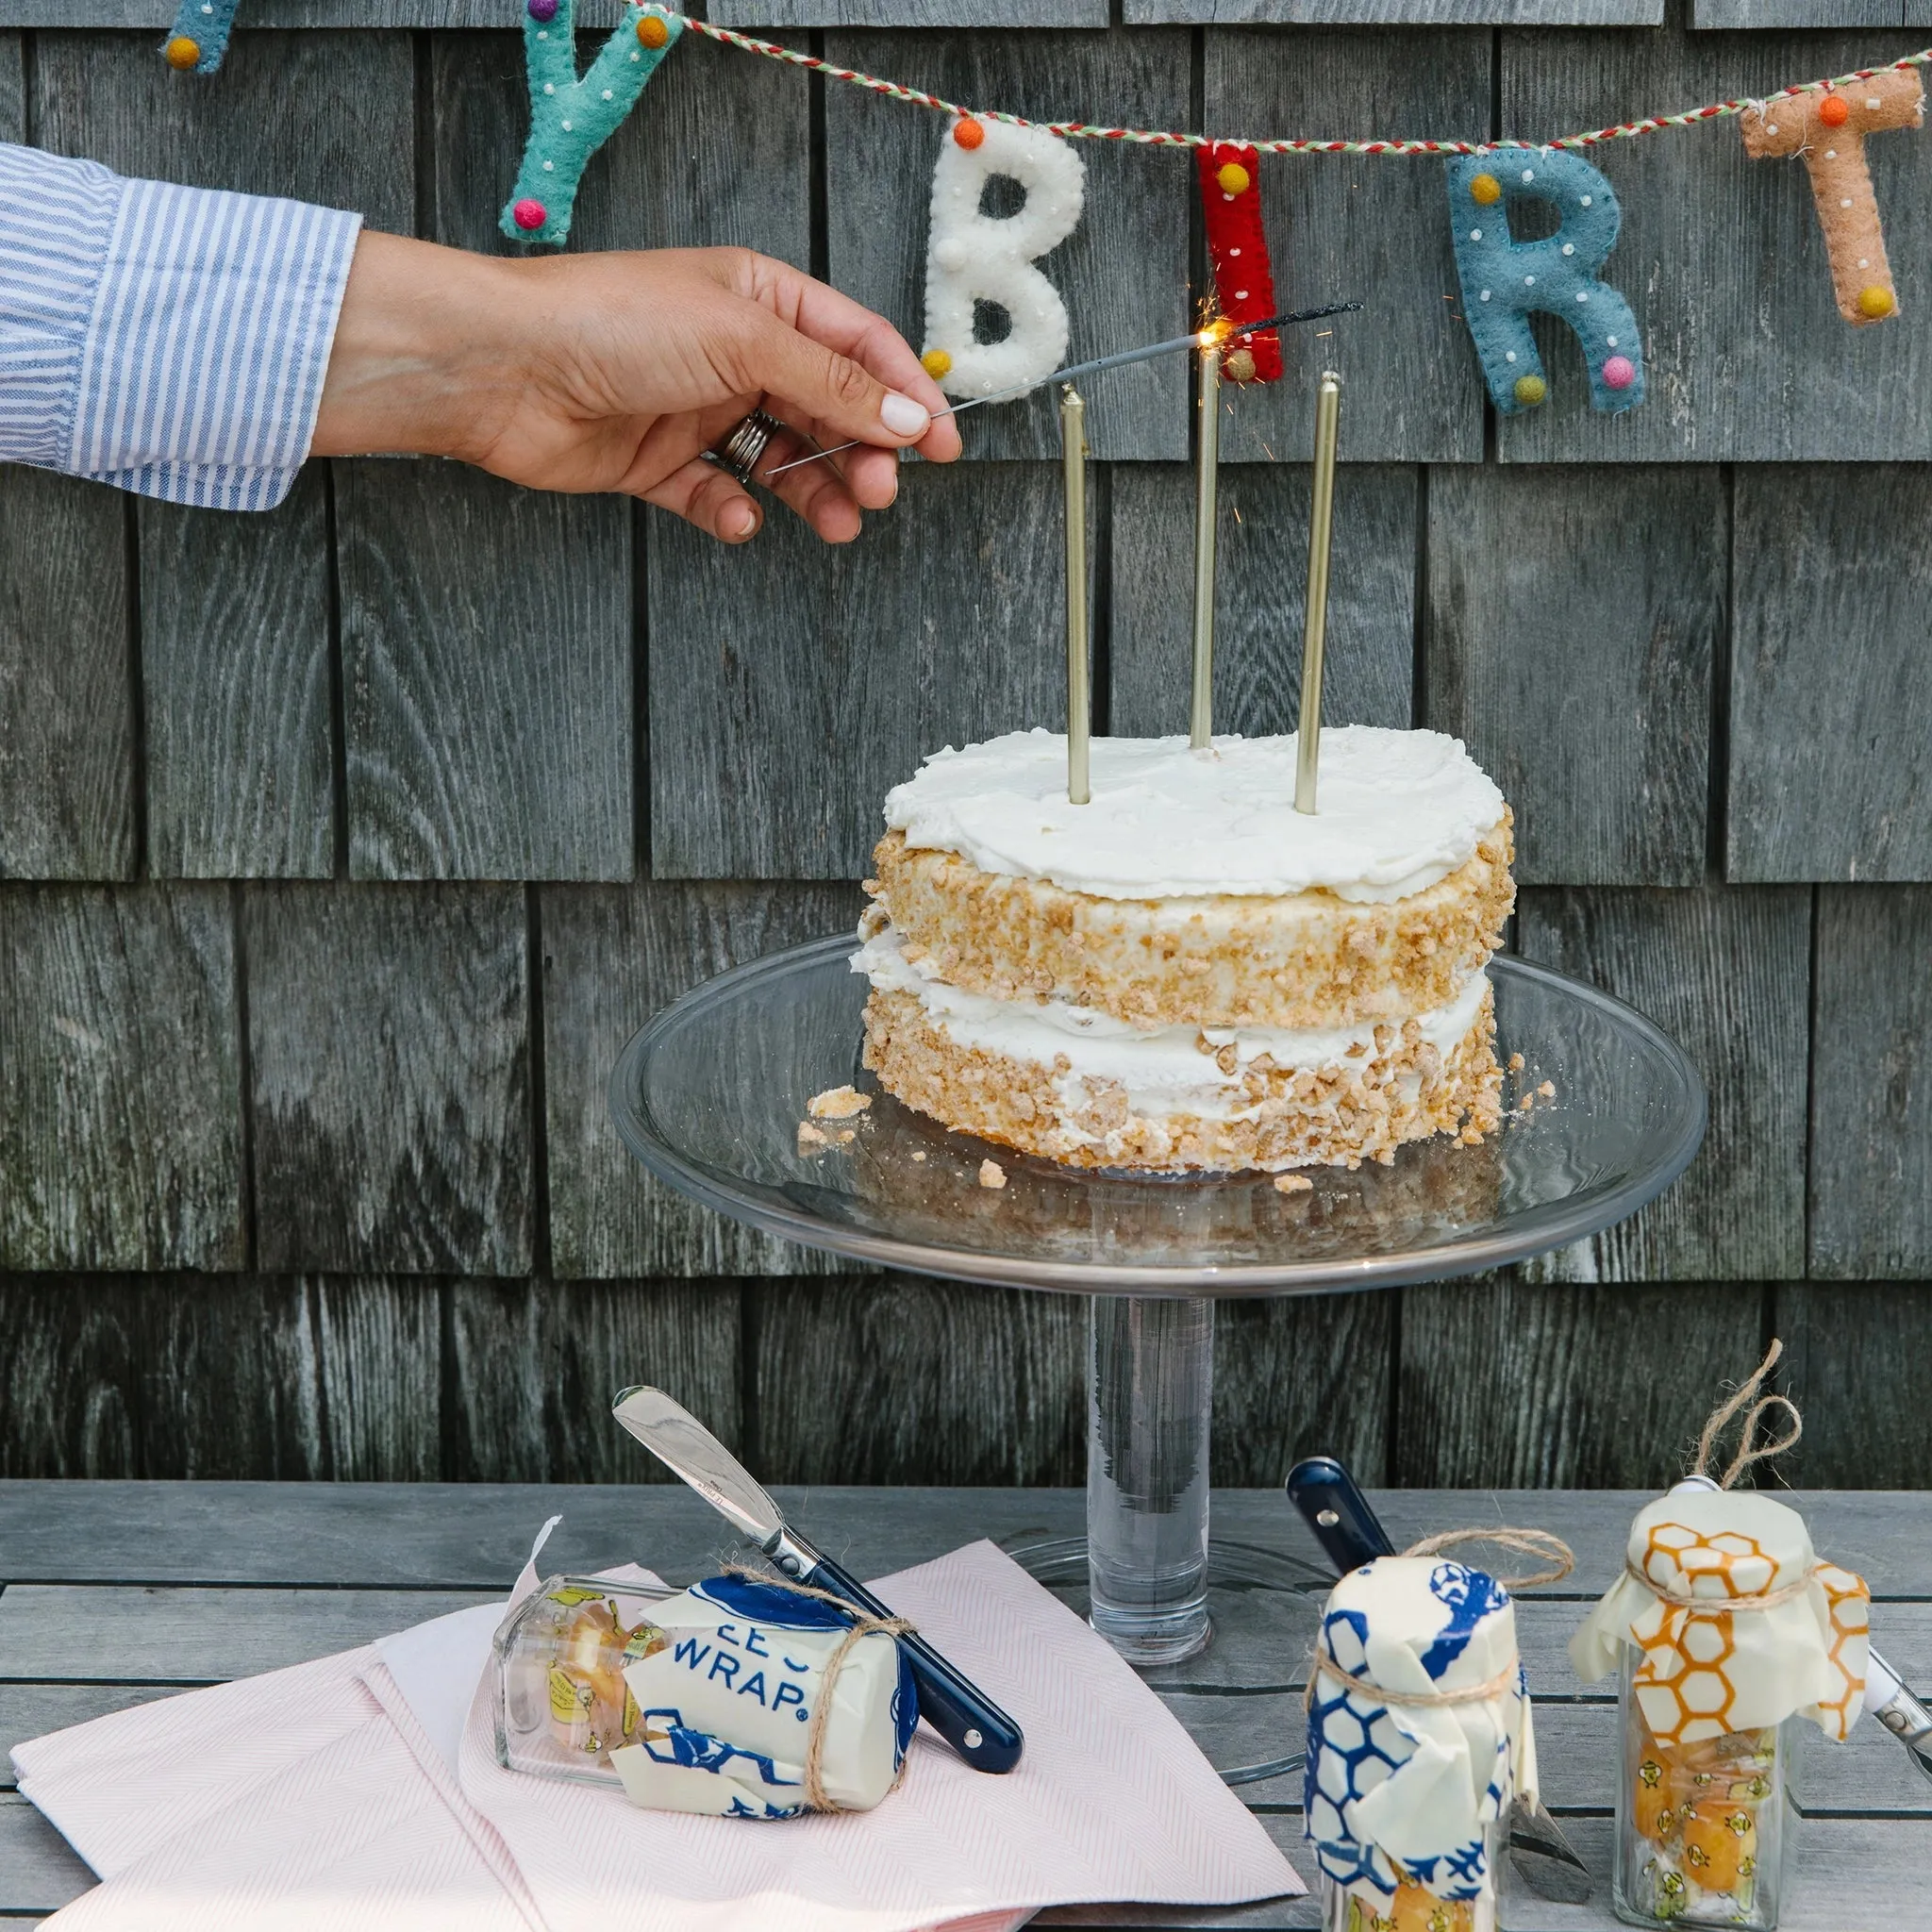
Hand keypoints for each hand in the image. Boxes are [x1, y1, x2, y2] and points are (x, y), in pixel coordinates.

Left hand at [311, 233, 961, 542]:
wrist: (502, 367)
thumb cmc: (611, 322)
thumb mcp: (743, 341)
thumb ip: (832, 386)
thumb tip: (912, 419)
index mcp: (760, 298)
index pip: (857, 349)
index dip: (906, 397)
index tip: (943, 450)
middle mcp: (732, 352)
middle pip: (826, 410)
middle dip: (862, 453)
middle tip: (879, 491)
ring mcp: (696, 408)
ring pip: (780, 461)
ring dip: (813, 493)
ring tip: (836, 523)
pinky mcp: (657, 462)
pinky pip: (716, 495)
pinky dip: (735, 514)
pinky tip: (738, 520)